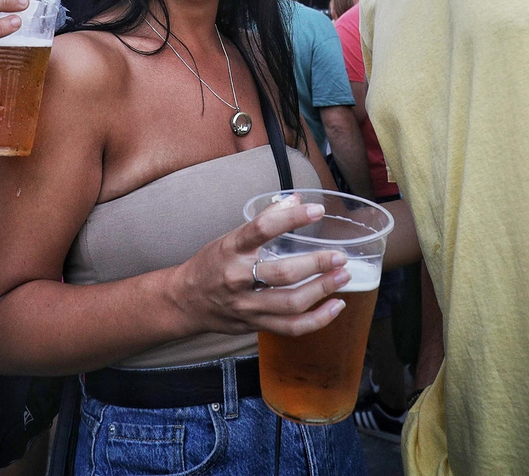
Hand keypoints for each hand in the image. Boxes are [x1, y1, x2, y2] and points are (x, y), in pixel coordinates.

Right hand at [174, 196, 352, 337]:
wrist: (185, 301)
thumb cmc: (211, 265)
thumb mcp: (230, 237)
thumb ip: (263, 220)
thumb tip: (295, 201)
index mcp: (232, 250)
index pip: (262, 229)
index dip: (292, 218)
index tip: (316, 210)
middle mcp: (239, 279)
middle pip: (283, 273)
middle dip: (317, 264)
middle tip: (339, 255)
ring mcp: (248, 306)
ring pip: (291, 303)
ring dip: (322, 290)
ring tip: (343, 276)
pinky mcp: (255, 325)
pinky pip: (291, 327)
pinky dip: (318, 319)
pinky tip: (336, 306)